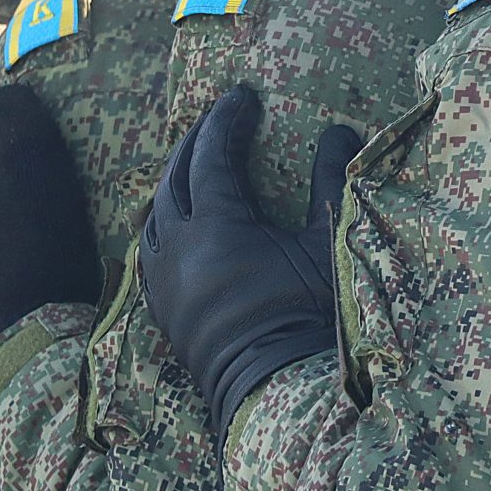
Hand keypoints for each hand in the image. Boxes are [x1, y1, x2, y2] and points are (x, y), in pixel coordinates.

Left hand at [138, 87, 342, 443]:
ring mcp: (166, 282)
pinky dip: (161, 225)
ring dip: (171, 182)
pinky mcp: (164, 312)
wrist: (275, 393)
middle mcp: (179, 248)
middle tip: (216, 120)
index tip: (243, 97)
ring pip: (153, 216)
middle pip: (172, 179)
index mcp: (217, 226)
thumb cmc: (308, 317)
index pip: (212, 157)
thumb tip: (340, 131)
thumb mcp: (327, 247)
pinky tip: (175, 225)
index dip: (226, 122)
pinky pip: (150, 253)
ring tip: (191, 165)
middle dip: (192, 143)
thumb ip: (331, 184)